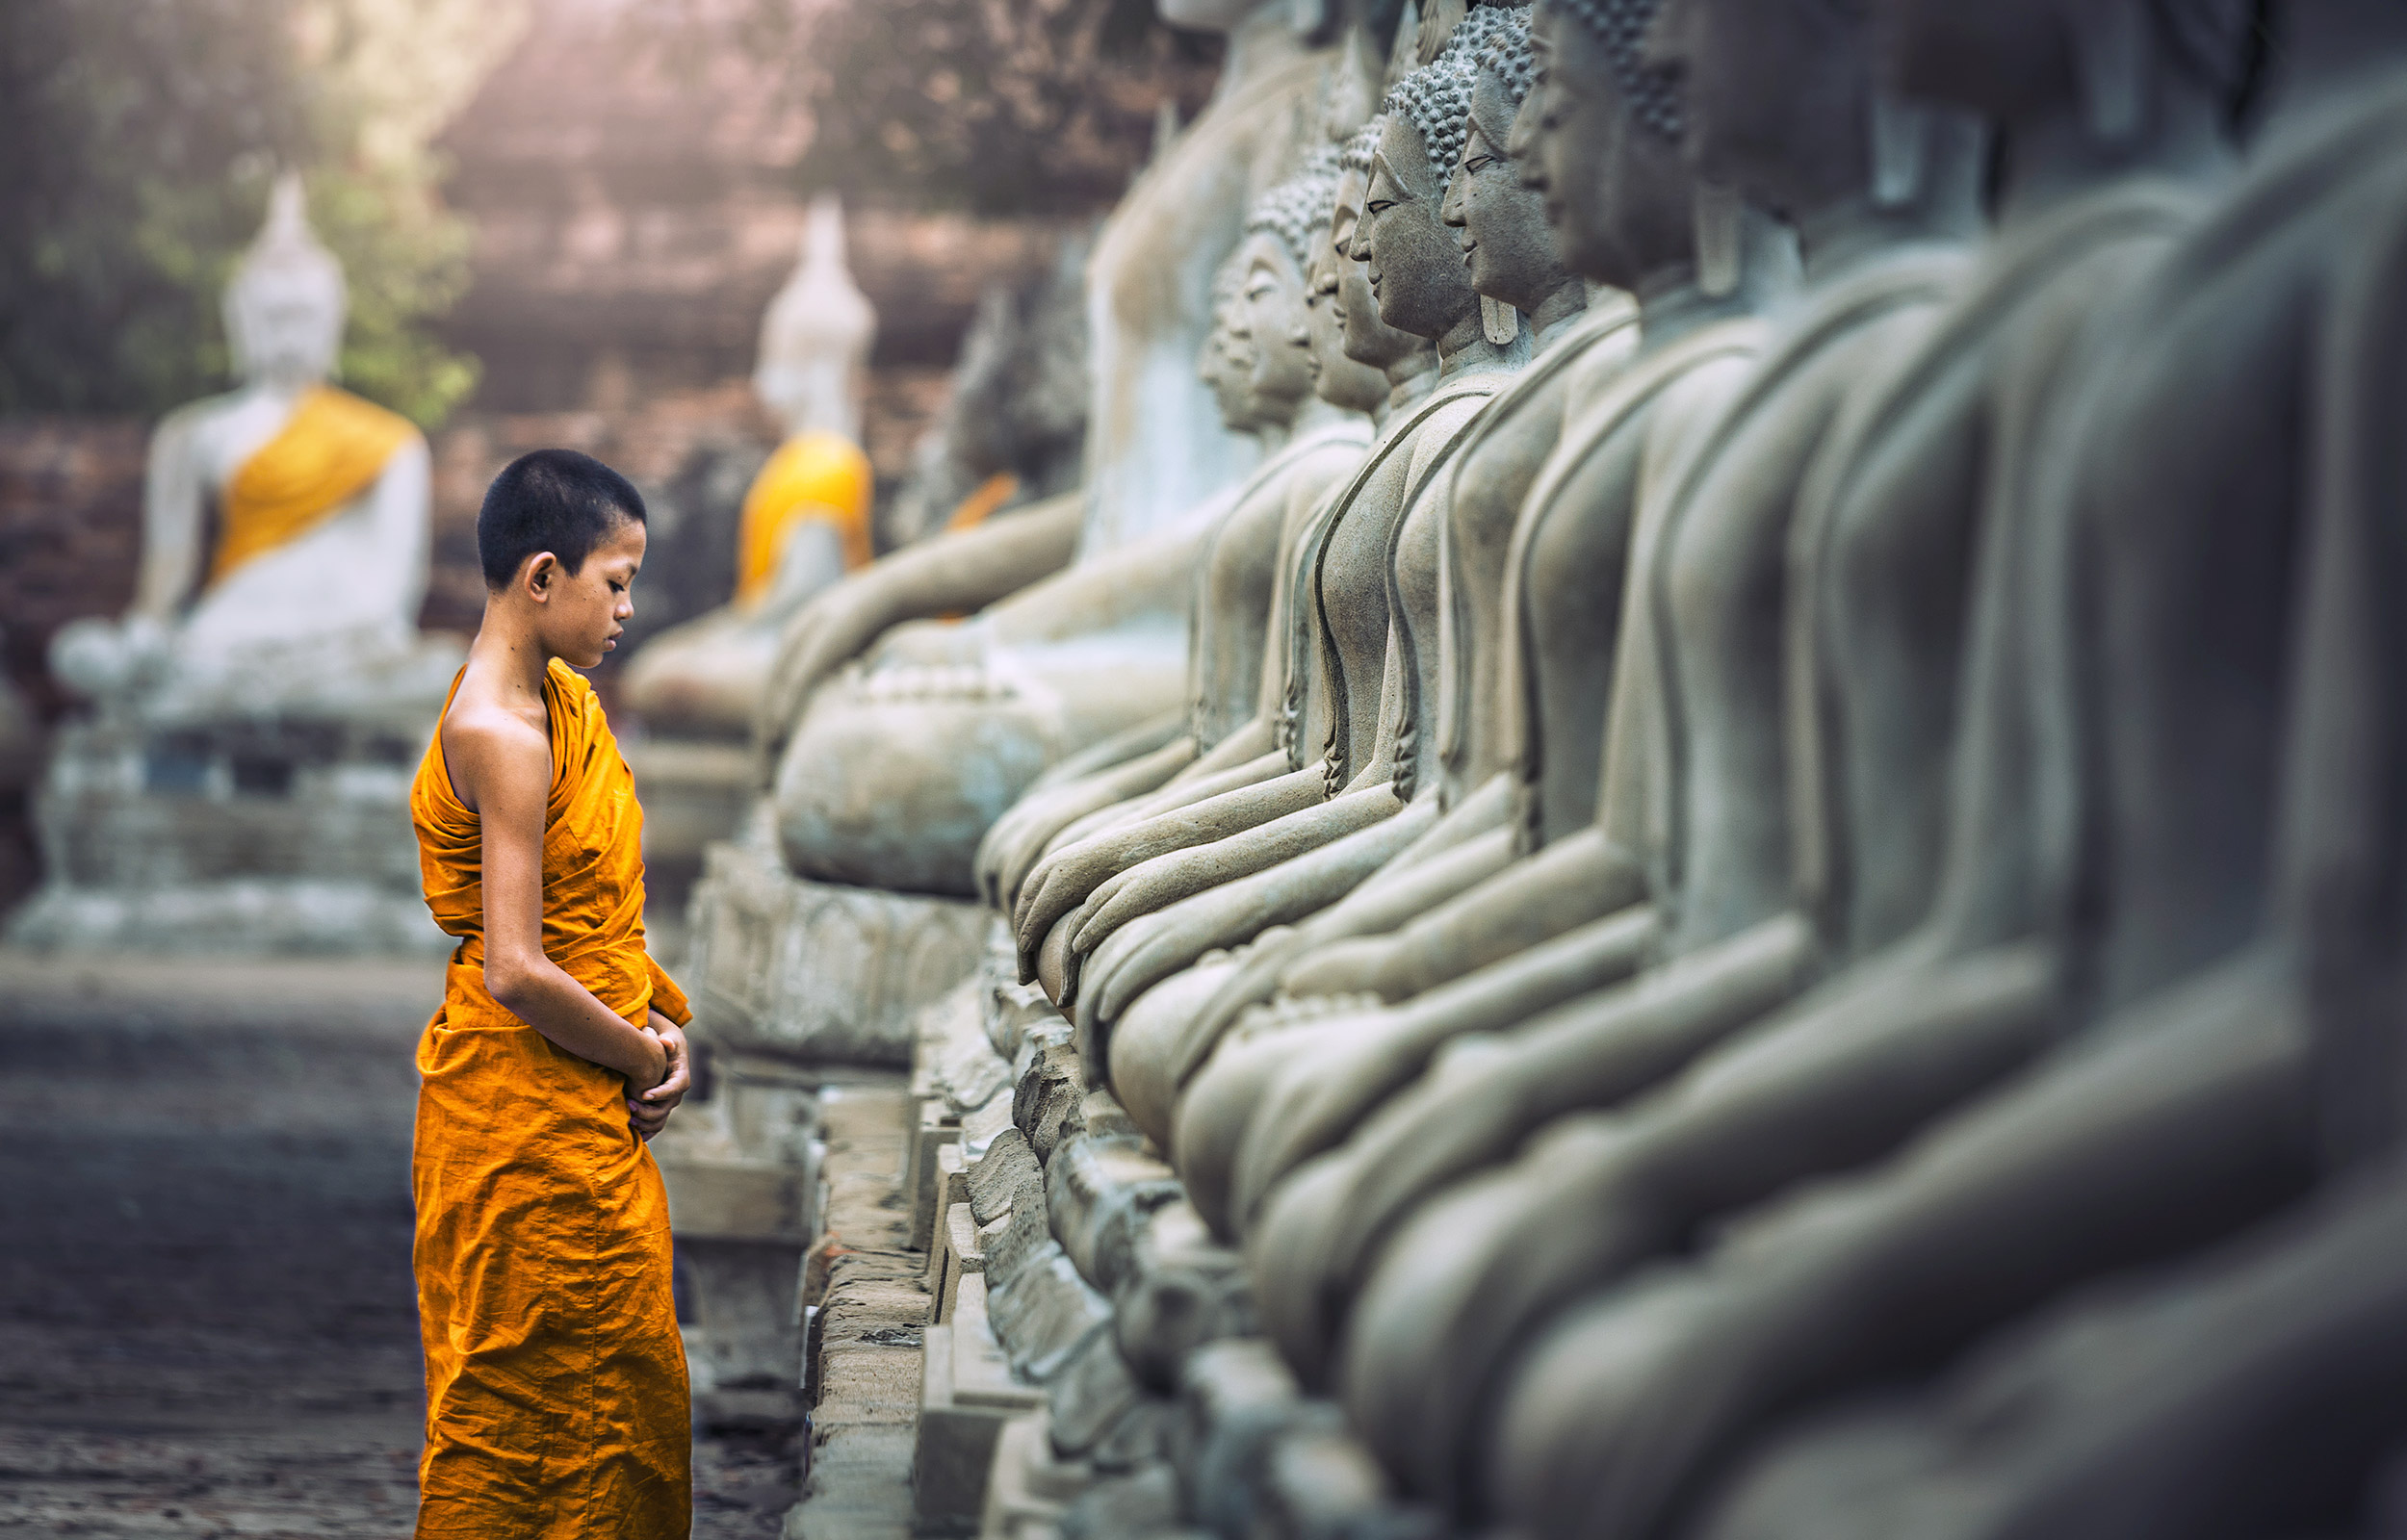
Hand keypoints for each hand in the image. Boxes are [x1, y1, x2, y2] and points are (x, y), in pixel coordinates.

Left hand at [627, 1015, 689, 1141]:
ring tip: (628, 1118)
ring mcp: (668, 1105)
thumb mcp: (669, 1040)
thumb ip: (668, 1042)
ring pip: (659, 1121)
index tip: (644, 1094)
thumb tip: (667, 1043)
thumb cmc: (665, 1046)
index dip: (660, 1094)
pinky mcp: (659, 1111)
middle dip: (646, 1110)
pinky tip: (633, 1135)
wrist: (666, 1055)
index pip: (674, 1089)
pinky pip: (654, 1126)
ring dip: (644, 1123)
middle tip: (629, 1104)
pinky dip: (645, 1132)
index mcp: (681, 1079)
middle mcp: (676, 1095)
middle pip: (664, 1109)